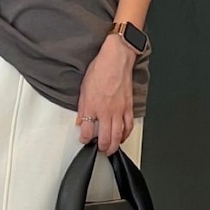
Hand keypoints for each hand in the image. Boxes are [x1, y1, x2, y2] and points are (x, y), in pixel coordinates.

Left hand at [76, 35, 136, 153]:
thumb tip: (81, 120)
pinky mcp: (128, 107)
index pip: (87, 131)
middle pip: (105, 138)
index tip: (84, 140)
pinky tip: (123, 137)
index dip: (85, 139)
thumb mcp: (84, 89)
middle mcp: (106, 111)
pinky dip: (126, 135)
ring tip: (110, 149)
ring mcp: (119, 110)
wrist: (116, 60)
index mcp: (92, 106)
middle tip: (100, 150)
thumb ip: (83, 108)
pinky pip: (129, 126)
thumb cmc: (100, 70)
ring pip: (118, 135)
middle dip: (102, 148)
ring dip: (114, 145)